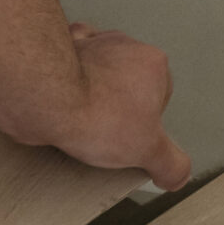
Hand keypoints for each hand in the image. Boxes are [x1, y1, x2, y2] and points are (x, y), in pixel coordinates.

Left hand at [57, 24, 191, 190]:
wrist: (45, 99)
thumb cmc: (96, 113)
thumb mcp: (146, 150)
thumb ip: (169, 163)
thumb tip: (178, 176)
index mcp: (152, 63)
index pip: (157, 99)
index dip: (142, 125)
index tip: (126, 141)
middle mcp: (122, 47)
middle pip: (125, 86)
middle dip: (114, 110)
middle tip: (99, 137)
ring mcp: (89, 49)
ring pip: (94, 77)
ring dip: (87, 99)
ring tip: (75, 128)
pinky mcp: (56, 57)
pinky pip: (63, 71)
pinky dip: (60, 88)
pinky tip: (55, 110)